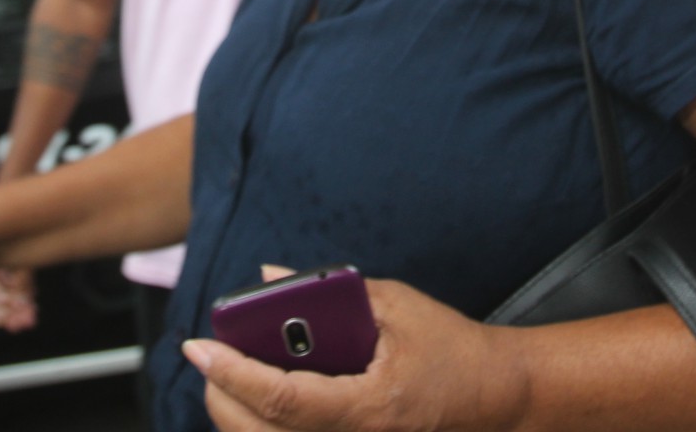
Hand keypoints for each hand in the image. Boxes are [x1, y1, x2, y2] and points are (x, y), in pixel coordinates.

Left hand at [182, 275, 528, 430]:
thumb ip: (328, 290)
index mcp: (368, 408)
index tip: (199, 346)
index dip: (233, 373)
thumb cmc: (449, 348)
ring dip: (237, 413)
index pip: (282, 398)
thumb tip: (269, 278)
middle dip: (221, 394)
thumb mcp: (394, 304)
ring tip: (226, 375)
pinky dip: (265, 424)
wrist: (495, 396)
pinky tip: (257, 397)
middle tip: (206, 357)